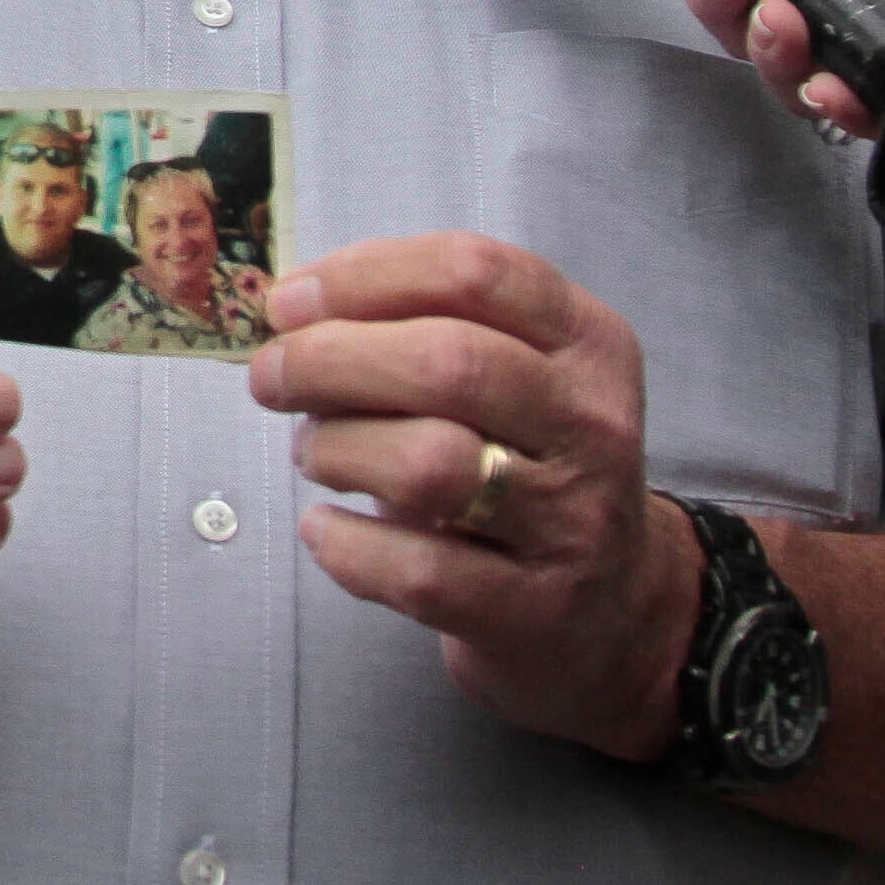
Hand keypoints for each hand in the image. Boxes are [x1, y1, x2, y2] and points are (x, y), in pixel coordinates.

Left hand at [250, 233, 690, 761]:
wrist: (612, 611)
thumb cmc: (527, 468)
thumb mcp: (514, 377)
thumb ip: (424, 328)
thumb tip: (293, 310)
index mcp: (587, 342)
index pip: (475, 273)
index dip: (364, 276)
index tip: (291, 300)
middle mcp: (590, 425)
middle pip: (448, 362)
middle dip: (331, 358)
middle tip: (272, 375)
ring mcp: (569, 522)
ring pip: (431, 462)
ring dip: (339, 449)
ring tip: (313, 453)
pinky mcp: (532, 610)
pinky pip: (418, 570)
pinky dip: (346, 546)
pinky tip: (325, 531)